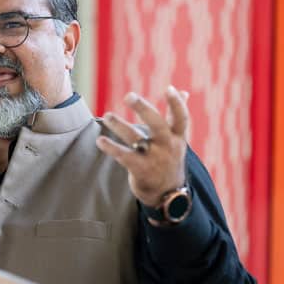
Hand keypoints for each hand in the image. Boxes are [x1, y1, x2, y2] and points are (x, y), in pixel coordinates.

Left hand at [96, 85, 188, 207]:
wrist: (168, 195)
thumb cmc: (170, 159)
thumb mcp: (177, 139)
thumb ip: (175, 116)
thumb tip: (183, 91)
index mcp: (177, 137)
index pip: (181, 118)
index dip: (177, 104)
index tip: (169, 89)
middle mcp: (168, 146)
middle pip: (156, 124)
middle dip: (143, 109)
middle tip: (129, 96)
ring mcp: (155, 159)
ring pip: (135, 138)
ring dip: (119, 125)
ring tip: (107, 116)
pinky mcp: (141, 170)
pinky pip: (124, 156)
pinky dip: (111, 148)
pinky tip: (100, 141)